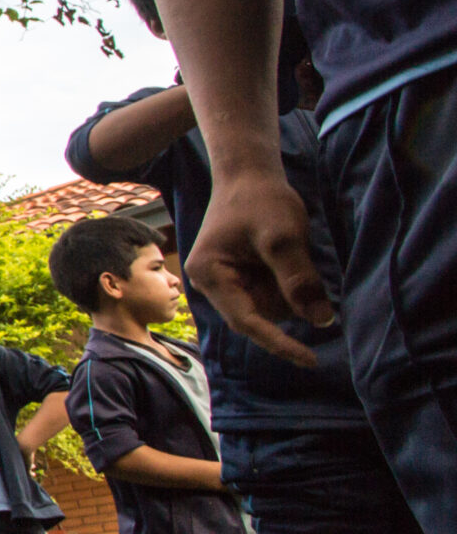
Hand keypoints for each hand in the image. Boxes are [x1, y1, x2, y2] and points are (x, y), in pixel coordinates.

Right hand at [187, 163, 334, 365]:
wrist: (249, 174)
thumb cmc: (261, 200)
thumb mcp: (284, 239)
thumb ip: (300, 282)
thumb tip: (321, 321)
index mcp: (210, 275)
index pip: (247, 322)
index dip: (280, 342)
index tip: (312, 359)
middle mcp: (210, 282)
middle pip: (258, 314)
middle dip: (285, 298)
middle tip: (296, 258)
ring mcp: (223, 279)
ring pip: (267, 306)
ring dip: (287, 289)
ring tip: (288, 251)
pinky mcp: (237, 275)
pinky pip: (268, 292)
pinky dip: (285, 282)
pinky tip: (283, 255)